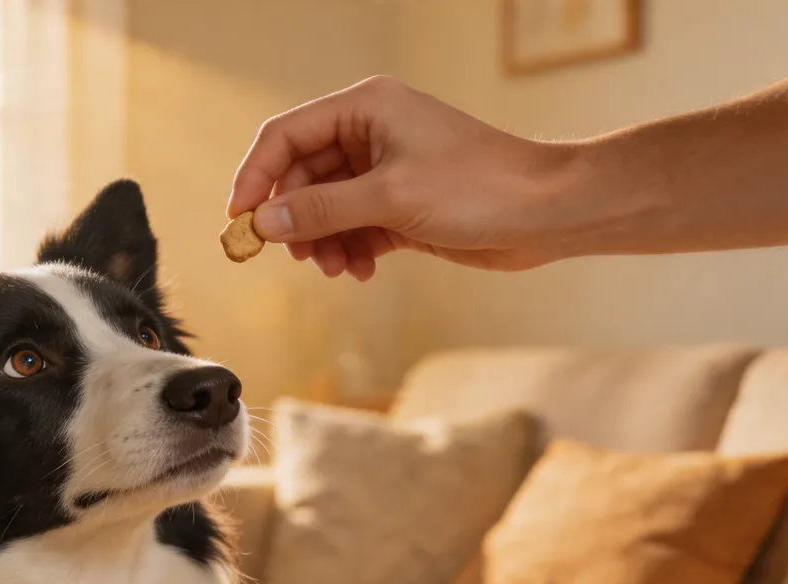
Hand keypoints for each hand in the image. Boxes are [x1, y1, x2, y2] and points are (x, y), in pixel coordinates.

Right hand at [227, 76, 575, 278]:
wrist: (547, 213)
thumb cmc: (481, 187)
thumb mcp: (391, 198)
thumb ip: (322, 210)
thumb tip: (266, 222)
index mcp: (365, 108)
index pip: (285, 136)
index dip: (255, 177)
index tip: (240, 220)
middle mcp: (371, 133)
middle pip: (301, 176)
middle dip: (294, 219)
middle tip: (289, 257)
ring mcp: (386, 170)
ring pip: (326, 207)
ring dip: (322, 242)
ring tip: (336, 268)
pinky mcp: (401, 205)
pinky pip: (353, 227)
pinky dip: (348, 250)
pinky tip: (359, 270)